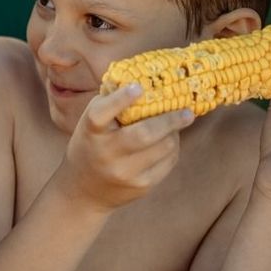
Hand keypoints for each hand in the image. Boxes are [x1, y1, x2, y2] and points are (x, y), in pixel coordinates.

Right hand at [57, 83, 196, 210]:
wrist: (84, 190)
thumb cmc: (91, 145)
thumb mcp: (90, 124)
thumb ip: (110, 103)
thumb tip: (143, 79)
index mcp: (91, 131)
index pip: (101, 113)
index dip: (120, 100)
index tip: (138, 87)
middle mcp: (106, 152)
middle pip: (144, 134)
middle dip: (170, 120)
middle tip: (187, 111)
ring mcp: (125, 172)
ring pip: (163, 148)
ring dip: (174, 133)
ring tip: (177, 123)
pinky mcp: (141, 186)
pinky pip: (167, 163)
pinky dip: (172, 149)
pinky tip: (168, 143)